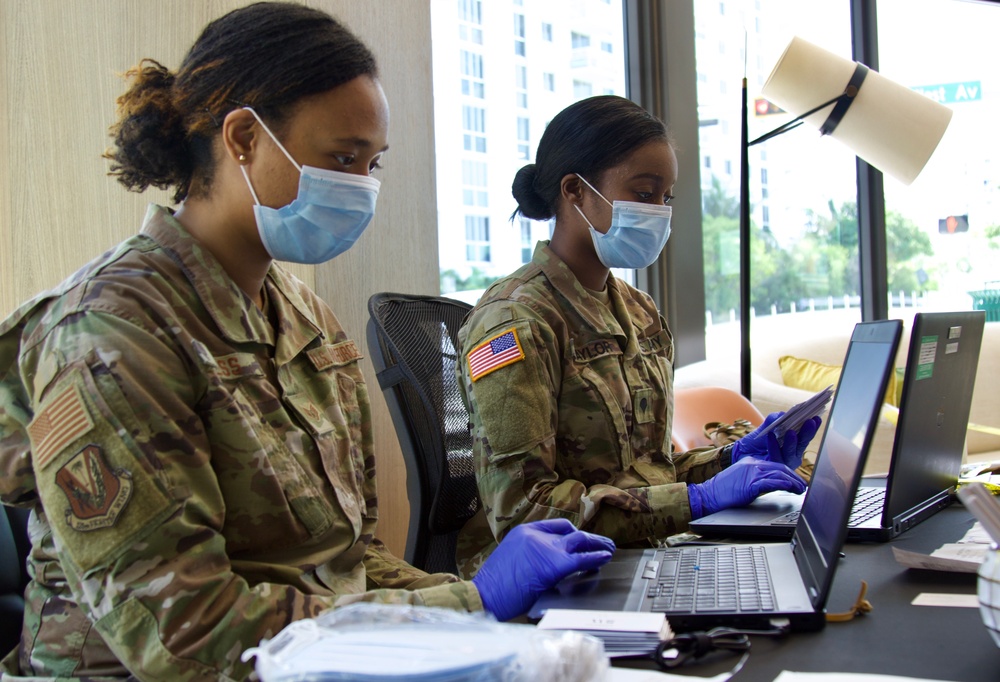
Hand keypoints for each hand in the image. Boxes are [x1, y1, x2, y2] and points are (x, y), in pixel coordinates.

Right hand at [472, 518, 614, 620]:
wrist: (486, 595)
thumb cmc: (495, 587)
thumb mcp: (512, 560)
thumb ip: (531, 556)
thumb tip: (548, 565)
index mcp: (524, 532)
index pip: (557, 526)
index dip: (573, 533)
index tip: (581, 540)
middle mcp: (536, 535)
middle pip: (571, 531)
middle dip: (589, 538)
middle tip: (603, 543)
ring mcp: (546, 548)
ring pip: (579, 540)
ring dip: (597, 544)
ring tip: (609, 549)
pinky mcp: (555, 564)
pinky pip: (582, 558)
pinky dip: (595, 557)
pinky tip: (604, 558)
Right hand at [688, 457, 806, 518]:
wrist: (708, 495)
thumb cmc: (723, 492)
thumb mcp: (742, 480)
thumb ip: (755, 479)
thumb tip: (771, 486)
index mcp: (750, 462)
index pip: (775, 464)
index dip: (788, 473)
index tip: (796, 480)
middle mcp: (752, 464)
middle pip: (780, 468)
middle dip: (794, 477)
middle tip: (802, 486)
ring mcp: (751, 472)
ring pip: (779, 474)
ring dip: (793, 482)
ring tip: (800, 490)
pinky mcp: (750, 483)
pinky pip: (771, 482)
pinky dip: (784, 484)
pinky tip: (790, 488)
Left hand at [731, 414, 821, 469]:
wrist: (740, 455)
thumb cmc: (755, 443)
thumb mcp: (764, 428)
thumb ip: (773, 421)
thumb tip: (783, 414)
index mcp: (794, 445)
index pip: (805, 436)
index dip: (812, 427)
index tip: (816, 417)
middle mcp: (792, 455)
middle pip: (802, 444)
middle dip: (806, 433)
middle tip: (810, 421)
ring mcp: (784, 463)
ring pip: (791, 453)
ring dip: (791, 442)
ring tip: (791, 432)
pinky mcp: (773, 469)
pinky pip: (775, 457)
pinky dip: (773, 446)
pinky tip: (771, 436)